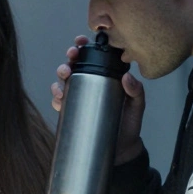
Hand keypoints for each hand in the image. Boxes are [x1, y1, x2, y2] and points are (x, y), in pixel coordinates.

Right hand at [51, 35, 146, 164]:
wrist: (120, 151)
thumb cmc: (129, 125)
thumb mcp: (136, 106)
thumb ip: (136, 92)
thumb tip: (127, 78)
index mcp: (104, 77)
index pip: (93, 57)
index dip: (84, 46)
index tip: (81, 42)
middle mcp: (89, 84)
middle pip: (74, 66)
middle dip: (69, 59)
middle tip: (71, 58)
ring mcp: (78, 98)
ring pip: (63, 81)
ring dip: (60, 76)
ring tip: (64, 77)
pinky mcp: (70, 112)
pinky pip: (59, 101)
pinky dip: (56, 97)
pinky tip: (59, 97)